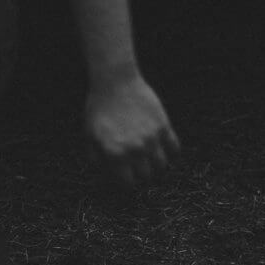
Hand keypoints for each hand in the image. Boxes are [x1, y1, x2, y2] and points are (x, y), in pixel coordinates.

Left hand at [84, 72, 180, 187]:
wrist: (114, 81)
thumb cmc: (98, 107)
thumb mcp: (89, 132)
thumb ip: (94, 156)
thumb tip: (100, 172)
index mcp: (115, 154)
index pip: (127, 183)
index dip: (126, 183)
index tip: (125, 179)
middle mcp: (135, 150)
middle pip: (146, 177)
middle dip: (141, 177)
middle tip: (137, 171)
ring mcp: (152, 139)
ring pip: (162, 166)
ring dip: (156, 168)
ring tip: (150, 162)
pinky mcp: (163, 126)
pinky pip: (175, 148)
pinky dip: (172, 153)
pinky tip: (163, 150)